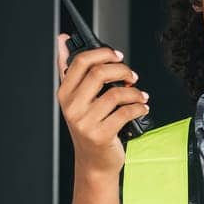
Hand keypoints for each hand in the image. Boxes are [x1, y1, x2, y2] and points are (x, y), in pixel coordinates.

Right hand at [55, 34, 148, 175]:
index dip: (103, 53)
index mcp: (64, 93)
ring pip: (116, 93)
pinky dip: (139, 107)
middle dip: (122, 70)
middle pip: (99, 73)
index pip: (81, 61)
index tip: (117, 56)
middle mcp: (72, 107)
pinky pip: (126, 112)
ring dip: (135, 92)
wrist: (94, 163)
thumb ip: (70, 70)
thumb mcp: (76, 100)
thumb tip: (61, 40)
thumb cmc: (90, 128)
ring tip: (140, 95)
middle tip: (132, 76)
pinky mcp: (101, 134)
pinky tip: (142, 108)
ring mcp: (85, 122)